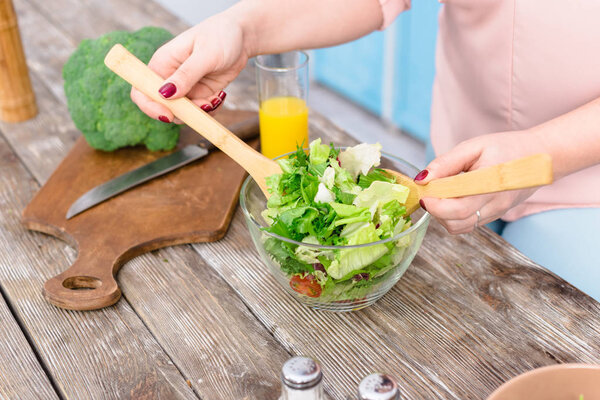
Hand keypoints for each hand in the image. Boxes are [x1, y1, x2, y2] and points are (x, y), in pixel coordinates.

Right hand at [131, 13, 248, 122]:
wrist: (241, 38)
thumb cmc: (221, 36)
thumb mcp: (205, 55)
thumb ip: (186, 75)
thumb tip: (164, 94)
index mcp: (163, 63)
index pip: (141, 89)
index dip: (150, 106)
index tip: (169, 115)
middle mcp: (170, 77)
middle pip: (163, 107)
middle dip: (184, 112)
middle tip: (205, 104)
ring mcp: (185, 87)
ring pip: (184, 113)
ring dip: (201, 111)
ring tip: (216, 96)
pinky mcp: (199, 93)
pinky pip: (200, 112)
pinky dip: (211, 109)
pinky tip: (220, 95)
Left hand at [415, 131, 544, 233]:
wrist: (541, 156)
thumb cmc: (507, 147)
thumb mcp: (474, 146)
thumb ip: (447, 163)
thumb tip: (423, 179)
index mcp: (490, 183)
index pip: (457, 207)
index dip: (435, 204)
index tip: (424, 193)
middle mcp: (495, 203)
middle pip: (456, 222)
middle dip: (435, 211)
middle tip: (429, 193)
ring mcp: (496, 213)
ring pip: (460, 227)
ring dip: (443, 216)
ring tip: (441, 195)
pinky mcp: (494, 216)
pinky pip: (468, 224)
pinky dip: (454, 216)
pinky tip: (453, 199)